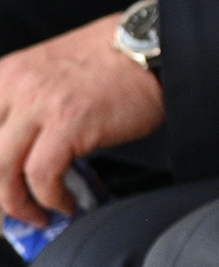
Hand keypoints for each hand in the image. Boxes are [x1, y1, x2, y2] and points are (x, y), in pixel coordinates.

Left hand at [0, 17, 164, 221]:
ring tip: (38, 216)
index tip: (1, 187)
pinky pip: (42, 175)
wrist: (155, 50)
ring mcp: (39, 105)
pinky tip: (65, 203)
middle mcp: (14, 86)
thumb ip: (26, 101)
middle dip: (0, 191)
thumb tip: (20, 149)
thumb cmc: (113, 61)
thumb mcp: (50, 70)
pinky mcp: (68, 123)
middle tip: (15, 210)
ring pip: (3, 170)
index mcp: (5, 75)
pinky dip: (50, 198)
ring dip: (17, 204)